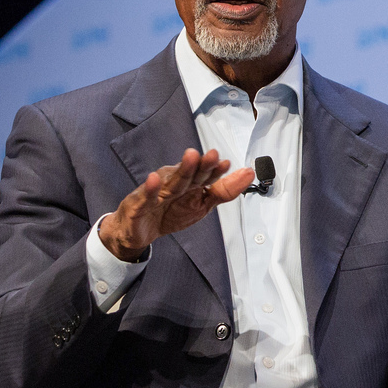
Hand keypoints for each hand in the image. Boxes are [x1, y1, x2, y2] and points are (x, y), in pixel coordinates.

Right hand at [98, 149, 253, 260]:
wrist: (139, 232)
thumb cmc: (169, 213)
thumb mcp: (201, 205)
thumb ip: (224, 190)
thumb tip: (248, 173)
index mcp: (189, 182)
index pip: (204, 174)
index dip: (214, 170)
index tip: (225, 164)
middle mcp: (173, 182)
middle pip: (188, 174)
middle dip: (200, 165)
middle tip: (211, 155)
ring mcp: (156, 192)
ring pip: (170, 182)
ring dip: (180, 169)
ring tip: (191, 157)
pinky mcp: (138, 203)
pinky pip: (145, 196)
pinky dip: (150, 189)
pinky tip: (154, 180)